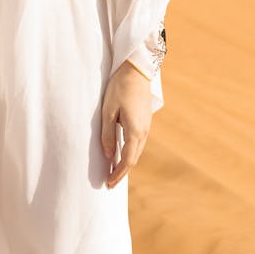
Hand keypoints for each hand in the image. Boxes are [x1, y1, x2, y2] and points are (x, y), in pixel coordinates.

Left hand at [101, 60, 151, 187]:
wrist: (137, 69)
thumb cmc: (120, 88)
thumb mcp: (108, 111)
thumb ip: (108, 134)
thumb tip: (109, 155)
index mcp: (135, 131)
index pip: (127, 161)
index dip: (118, 174)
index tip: (108, 184)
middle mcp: (144, 132)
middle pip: (134, 159)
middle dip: (122, 172)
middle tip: (109, 182)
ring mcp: (147, 126)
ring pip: (137, 151)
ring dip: (126, 162)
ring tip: (113, 169)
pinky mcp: (145, 120)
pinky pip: (138, 142)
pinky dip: (130, 151)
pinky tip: (121, 151)